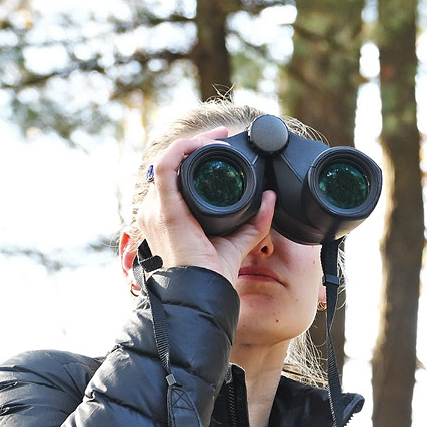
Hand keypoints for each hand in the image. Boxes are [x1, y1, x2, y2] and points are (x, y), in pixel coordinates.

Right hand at [143, 133, 278, 280]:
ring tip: (215, 139)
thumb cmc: (214, 271)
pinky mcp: (163, 208)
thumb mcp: (239, 238)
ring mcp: (155, 208)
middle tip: (220, 138)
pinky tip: (202, 144)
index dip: (193, 155)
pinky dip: (182, 149)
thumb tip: (271, 197)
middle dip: (195, 145)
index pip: (173, 175)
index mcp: (167, 215)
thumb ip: (255, 219)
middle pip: (170, 164)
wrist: (204, 289)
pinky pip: (165, 166)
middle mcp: (155, 210)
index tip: (220, 145)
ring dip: (191, 144)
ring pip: (167, 160)